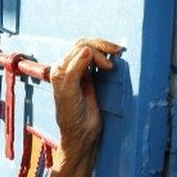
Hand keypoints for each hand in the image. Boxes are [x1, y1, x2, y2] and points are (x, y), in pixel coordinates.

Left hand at [49, 38, 121, 160]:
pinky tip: (111, 59)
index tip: (108, 66)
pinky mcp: (88, 78)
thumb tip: (87, 50)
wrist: (81, 131)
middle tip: (117, 52)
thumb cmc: (71, 115)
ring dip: (103, 48)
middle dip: (101, 46)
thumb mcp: (69, 92)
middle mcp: (67, 69)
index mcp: (59, 70)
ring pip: (90, 50)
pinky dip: (104, 55)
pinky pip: (95, 60)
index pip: (78, 49)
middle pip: (84, 45)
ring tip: (117, 54)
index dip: (95, 52)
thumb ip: (75, 70)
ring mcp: (78, 72)